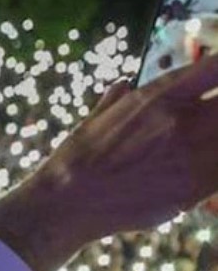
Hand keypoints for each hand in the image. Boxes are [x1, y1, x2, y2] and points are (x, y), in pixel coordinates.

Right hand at [0, 56, 217, 270]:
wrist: (67, 203)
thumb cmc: (77, 159)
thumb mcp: (97, 119)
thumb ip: (118, 100)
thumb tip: (124, 83)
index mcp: (159, 97)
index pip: (216, 67)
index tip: (215, 81)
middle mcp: (181, 121)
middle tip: (209, 117)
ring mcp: (193, 156)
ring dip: (217, 139)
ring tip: (203, 144)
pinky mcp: (196, 189)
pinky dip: (217, 167)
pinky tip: (202, 168)